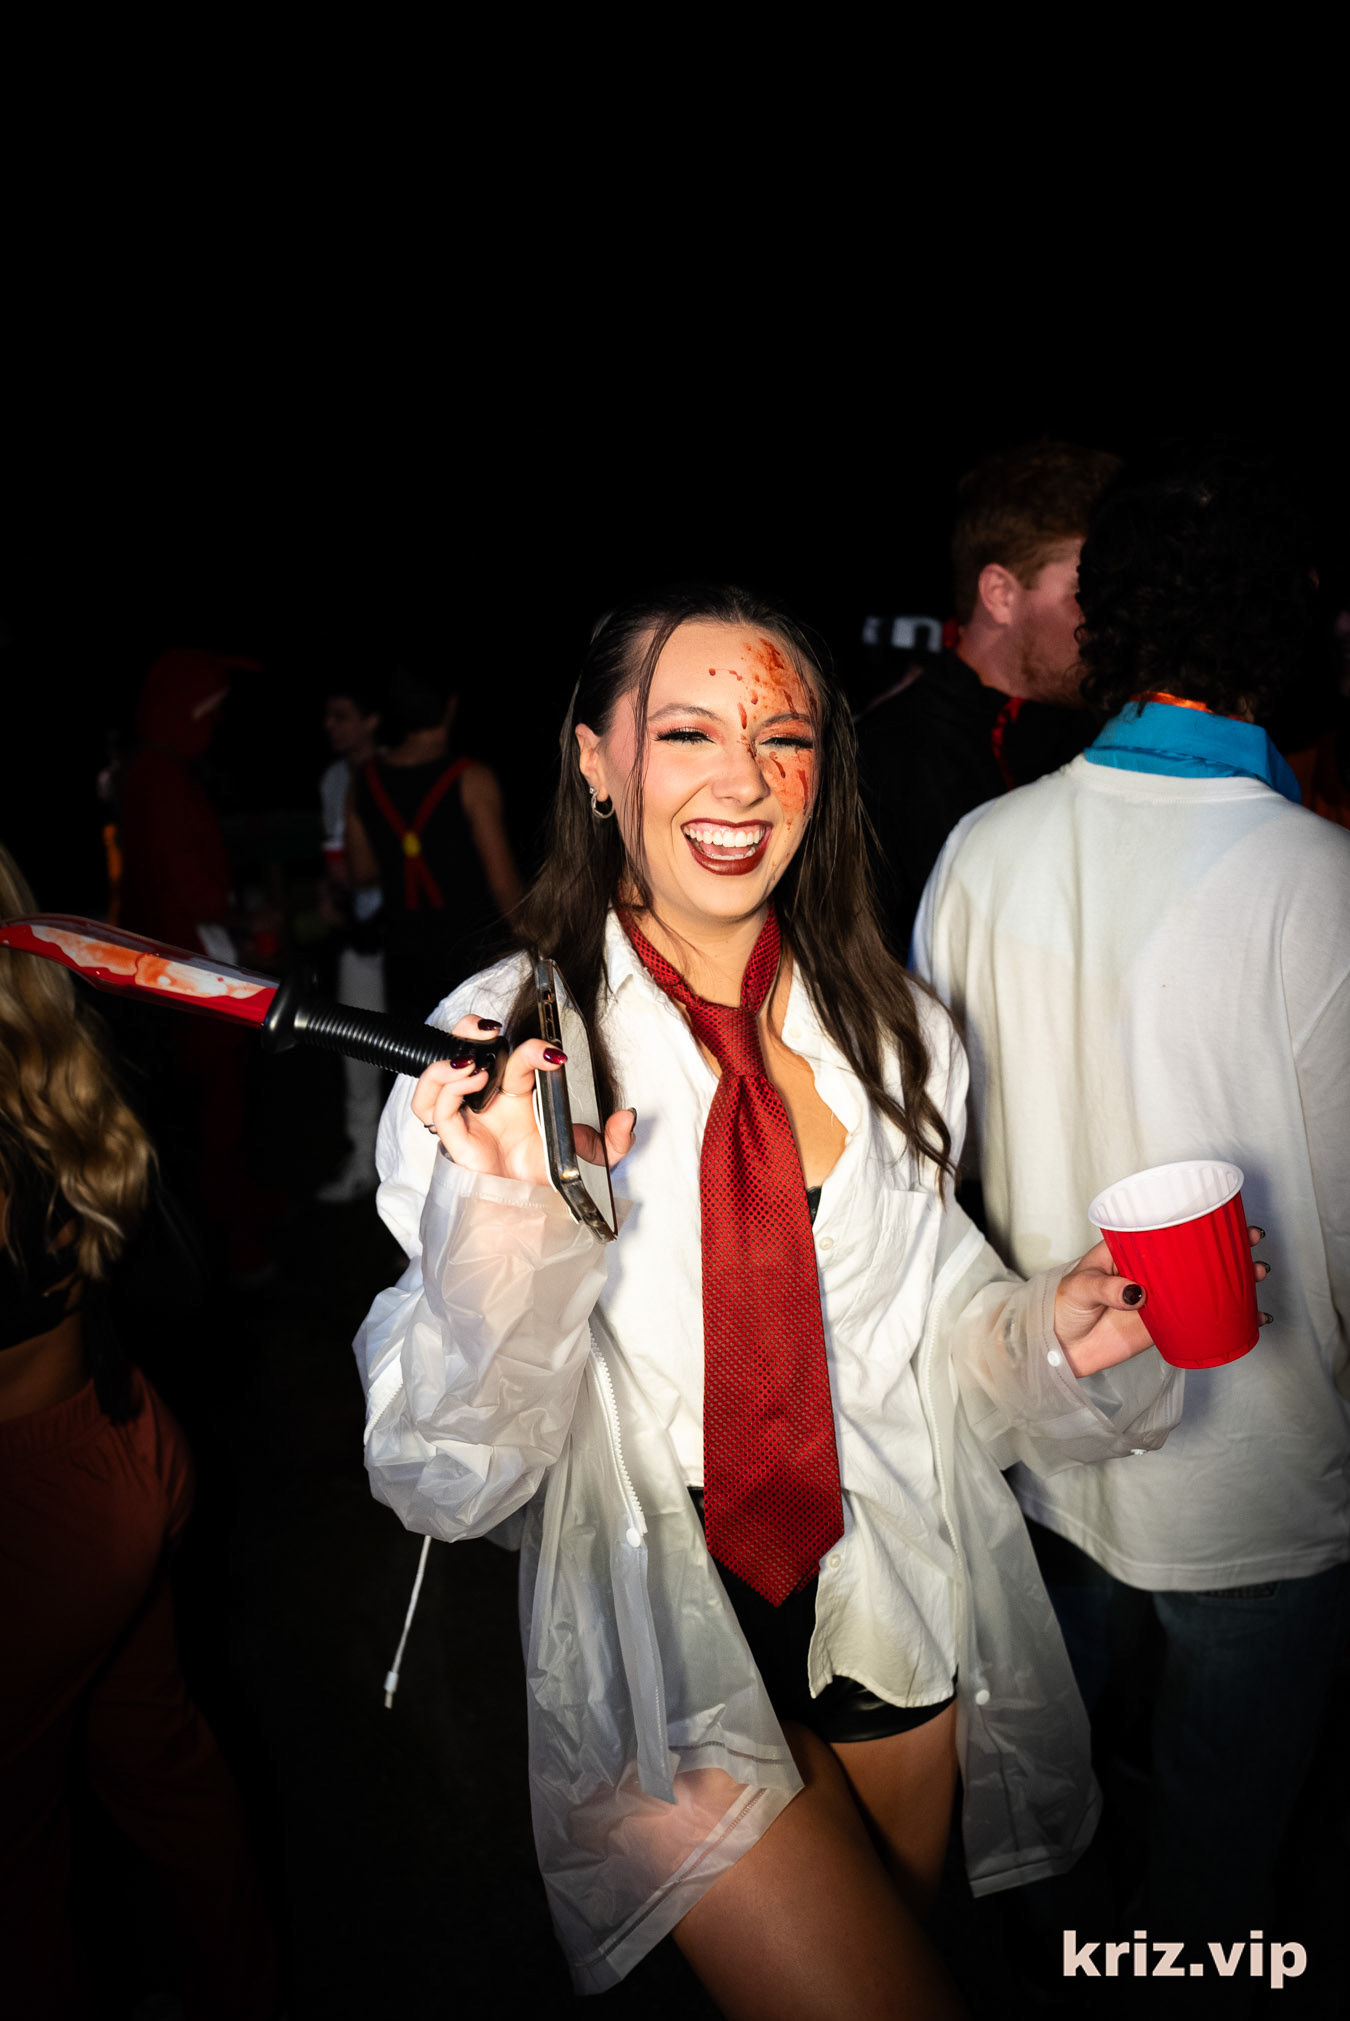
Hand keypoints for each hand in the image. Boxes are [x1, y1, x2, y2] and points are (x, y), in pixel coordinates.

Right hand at [410, 1012, 637, 1185]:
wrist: (535, 1213)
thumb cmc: (553, 1179)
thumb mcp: (594, 1158)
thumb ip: (614, 1140)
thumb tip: (625, 1118)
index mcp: (519, 1094)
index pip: (518, 1058)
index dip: (532, 1048)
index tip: (554, 1053)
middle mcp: (489, 1101)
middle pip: (467, 1051)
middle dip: (472, 1030)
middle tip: (490, 1029)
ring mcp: (469, 1119)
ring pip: (438, 1078)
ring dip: (449, 1061)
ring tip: (474, 1061)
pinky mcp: (455, 1140)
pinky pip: (436, 1109)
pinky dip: (447, 1089)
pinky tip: (471, 1084)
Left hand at [1053, 1227, 1270, 1376]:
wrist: (1061, 1349)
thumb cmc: (1063, 1307)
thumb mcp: (1080, 1287)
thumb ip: (1106, 1288)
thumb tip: (1137, 1293)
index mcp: (1129, 1250)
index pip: (1167, 1228)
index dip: (1198, 1222)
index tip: (1225, 1219)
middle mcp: (1150, 1270)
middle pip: (1195, 1254)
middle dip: (1228, 1247)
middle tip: (1252, 1245)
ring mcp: (1160, 1298)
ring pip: (1204, 1283)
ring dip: (1234, 1278)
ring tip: (1257, 1273)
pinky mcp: (1165, 1325)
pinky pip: (1201, 1317)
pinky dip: (1227, 1316)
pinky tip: (1252, 1315)